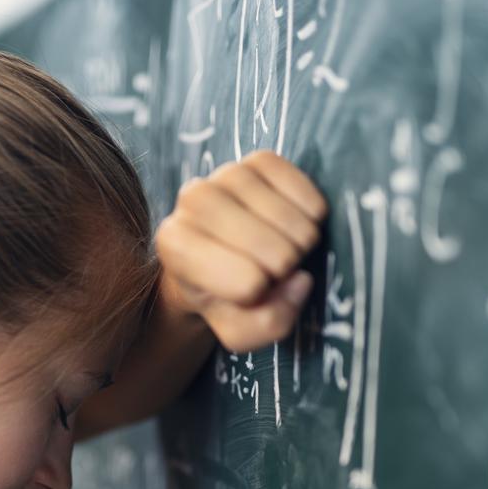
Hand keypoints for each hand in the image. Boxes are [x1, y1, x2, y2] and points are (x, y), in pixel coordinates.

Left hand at [155, 150, 327, 352]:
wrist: (222, 253)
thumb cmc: (226, 295)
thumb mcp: (239, 329)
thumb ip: (268, 322)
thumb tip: (300, 280)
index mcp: (175, 245)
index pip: (247, 282)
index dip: (260, 295)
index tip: (246, 291)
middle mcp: (192, 199)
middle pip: (276, 252)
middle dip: (284, 270)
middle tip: (270, 269)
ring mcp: (226, 172)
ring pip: (292, 221)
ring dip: (300, 243)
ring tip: (282, 247)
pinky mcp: (259, 159)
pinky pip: (304, 189)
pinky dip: (312, 213)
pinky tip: (297, 223)